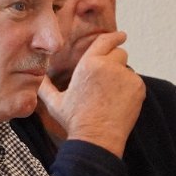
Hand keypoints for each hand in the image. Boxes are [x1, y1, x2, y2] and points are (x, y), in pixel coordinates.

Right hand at [37, 32, 145, 157]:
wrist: (96, 139)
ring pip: (127, 69)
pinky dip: (130, 90)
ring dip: (122, 78)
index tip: (121, 36)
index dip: (115, 37)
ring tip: (110, 99)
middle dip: (115, 62)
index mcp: (88, 64)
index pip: (105, 41)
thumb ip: (45, 87)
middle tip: (109, 81)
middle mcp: (108, 65)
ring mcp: (126, 76)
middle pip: (119, 53)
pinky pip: (135, 83)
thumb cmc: (75, 122)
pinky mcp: (138, 87)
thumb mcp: (55, 103)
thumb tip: (37, 79)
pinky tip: (118, 104)